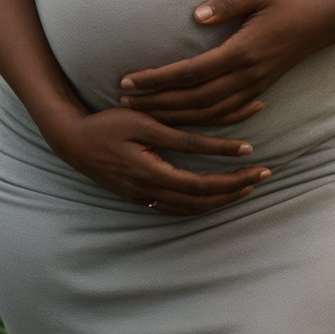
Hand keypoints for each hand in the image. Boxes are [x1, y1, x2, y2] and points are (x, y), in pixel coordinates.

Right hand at [53, 107, 271, 214]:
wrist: (72, 140)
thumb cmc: (108, 124)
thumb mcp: (145, 124)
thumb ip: (180, 138)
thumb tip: (215, 145)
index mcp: (152, 173)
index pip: (202, 183)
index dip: (231, 176)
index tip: (256, 162)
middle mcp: (150, 192)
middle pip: (201, 200)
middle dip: (235, 189)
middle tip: (263, 176)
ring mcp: (143, 198)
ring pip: (190, 209)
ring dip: (221, 200)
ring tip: (246, 187)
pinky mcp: (138, 197)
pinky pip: (176, 209)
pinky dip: (199, 206)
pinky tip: (213, 198)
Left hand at [118, 0, 334, 126]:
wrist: (322, 21)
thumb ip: (227, 2)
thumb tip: (196, 15)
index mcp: (242, 51)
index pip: (192, 72)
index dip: (158, 79)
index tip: (129, 81)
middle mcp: (247, 75)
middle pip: (194, 100)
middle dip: (157, 103)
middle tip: (124, 103)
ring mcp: (253, 87)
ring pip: (208, 113)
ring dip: (174, 116)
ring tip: (143, 113)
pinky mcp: (258, 90)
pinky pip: (225, 114)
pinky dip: (200, 122)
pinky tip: (181, 122)